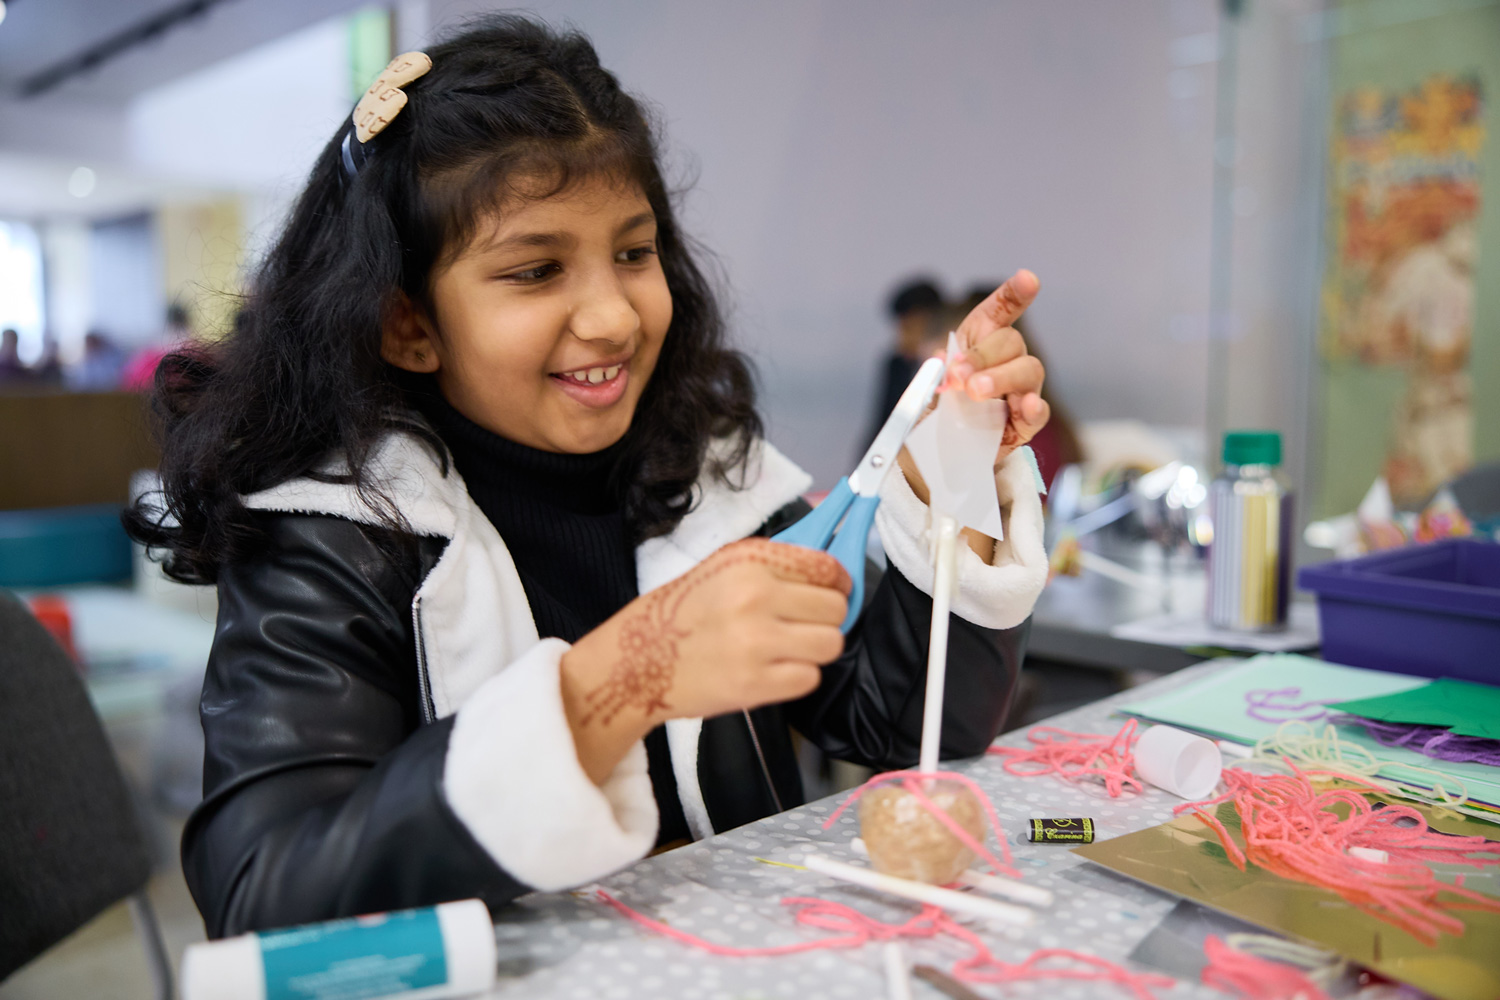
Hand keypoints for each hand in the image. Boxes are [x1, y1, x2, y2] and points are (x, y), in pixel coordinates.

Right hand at [560, 538, 850, 783]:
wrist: (638, 662)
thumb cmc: (682, 612)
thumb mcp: (723, 568)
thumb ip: (775, 567)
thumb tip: (832, 577)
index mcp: (750, 560)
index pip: (826, 567)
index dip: (839, 583)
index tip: (834, 592)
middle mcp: (756, 595)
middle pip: (836, 608)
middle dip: (826, 619)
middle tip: (802, 626)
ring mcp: (757, 641)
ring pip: (831, 644)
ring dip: (816, 649)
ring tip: (788, 649)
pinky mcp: (755, 684)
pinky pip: (810, 678)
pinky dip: (797, 677)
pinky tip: (772, 670)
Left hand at [944, 269, 1050, 465]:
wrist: (938, 447)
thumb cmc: (940, 407)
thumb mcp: (930, 383)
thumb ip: (937, 370)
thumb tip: (943, 361)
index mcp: (981, 340)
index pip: (1001, 310)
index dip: (1014, 293)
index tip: (1028, 279)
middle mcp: (1006, 359)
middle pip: (1010, 342)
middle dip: (983, 356)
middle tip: (960, 376)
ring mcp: (1021, 389)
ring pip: (1028, 371)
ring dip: (1001, 378)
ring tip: (976, 392)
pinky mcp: (1025, 422)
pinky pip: (1038, 412)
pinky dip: (1034, 408)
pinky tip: (1026, 406)